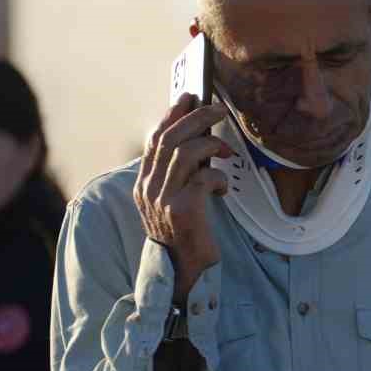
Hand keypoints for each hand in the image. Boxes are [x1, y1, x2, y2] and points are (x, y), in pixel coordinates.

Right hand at [135, 95, 234, 299]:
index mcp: (144, 185)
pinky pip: (204, 178)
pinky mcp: (182, 210)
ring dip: (210, 144)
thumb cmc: (186, 234)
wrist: (183, 273)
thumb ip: (180, 175)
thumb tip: (200, 139)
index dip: (171, 116)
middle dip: (195, 118)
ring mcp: (163, 199)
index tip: (187, 97)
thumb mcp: (176, 201)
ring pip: (185, 153)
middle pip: (169, 139)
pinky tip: (223, 191)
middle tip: (217, 108)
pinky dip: (218, 178)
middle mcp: (148, 189)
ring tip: (226, 150)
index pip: (154, 141)